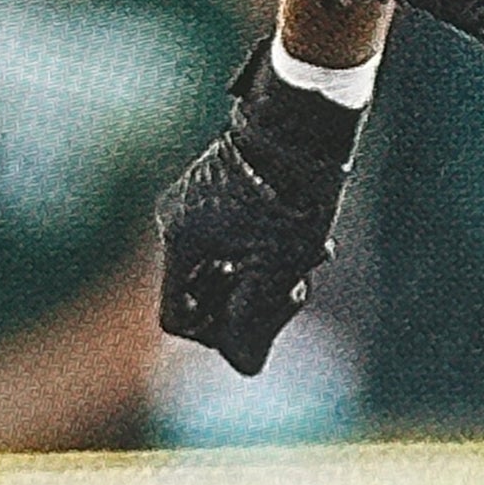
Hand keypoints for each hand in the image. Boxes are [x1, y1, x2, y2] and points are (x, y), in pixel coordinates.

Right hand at [155, 49, 358, 375]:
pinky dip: (264, 248)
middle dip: (248, 301)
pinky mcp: (220, 184)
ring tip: (307, 261)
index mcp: (179, 241)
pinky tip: (306, 240)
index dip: (215, 334)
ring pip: (223, 265)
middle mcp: (176, 219)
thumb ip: (253, 323)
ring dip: (263, 276)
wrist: (305, 117)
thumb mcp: (276, 268)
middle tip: (294, 290)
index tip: (257, 318)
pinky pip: (233, 236)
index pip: (176, 318)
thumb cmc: (291, 193)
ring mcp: (196, 198)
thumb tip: (246, 367)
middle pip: (202, 293)